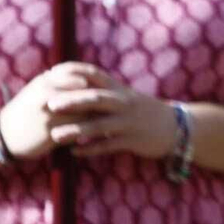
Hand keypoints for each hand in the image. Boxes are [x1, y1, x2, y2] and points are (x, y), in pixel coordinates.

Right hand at [0, 61, 102, 161]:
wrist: (3, 135)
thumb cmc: (25, 110)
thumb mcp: (38, 88)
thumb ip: (59, 80)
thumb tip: (83, 75)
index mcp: (46, 81)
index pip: (78, 72)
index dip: (93, 78)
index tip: (105, 85)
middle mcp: (48, 94)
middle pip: (85, 91)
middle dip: (99, 97)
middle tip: (112, 102)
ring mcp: (50, 114)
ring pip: (84, 112)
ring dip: (96, 115)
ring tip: (106, 117)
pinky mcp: (51, 133)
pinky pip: (77, 130)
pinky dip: (87, 130)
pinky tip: (96, 133)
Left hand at [42, 65, 178, 159]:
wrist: (174, 126)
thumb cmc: (143, 111)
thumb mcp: (126, 96)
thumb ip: (104, 92)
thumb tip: (76, 85)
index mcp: (120, 90)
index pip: (95, 75)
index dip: (74, 72)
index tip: (52, 71)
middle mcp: (124, 103)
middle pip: (96, 99)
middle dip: (73, 101)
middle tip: (49, 105)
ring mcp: (129, 122)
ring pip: (100, 125)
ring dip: (77, 130)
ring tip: (56, 135)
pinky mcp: (133, 140)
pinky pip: (109, 146)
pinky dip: (91, 149)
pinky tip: (75, 152)